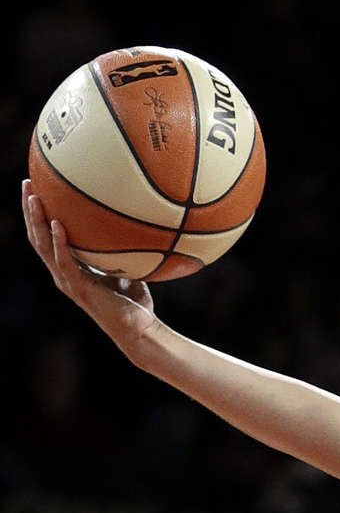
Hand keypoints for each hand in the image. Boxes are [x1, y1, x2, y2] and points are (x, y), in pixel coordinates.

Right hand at [21, 179, 158, 345]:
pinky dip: (59, 242)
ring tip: (32, 196)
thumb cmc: (134, 303)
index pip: (46, 236)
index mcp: (69, 268)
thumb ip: (120, 250)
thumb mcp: (125, 268)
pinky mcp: (78, 288)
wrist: (140, 330)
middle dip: (29, 209)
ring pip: (43, 246)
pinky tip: (57, 224)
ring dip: (36, 220)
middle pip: (37, 236)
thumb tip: (133, 224)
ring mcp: (67, 281)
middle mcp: (62, 273)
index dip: (38, 213)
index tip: (36, 187)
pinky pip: (64, 262)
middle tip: (27, 182)